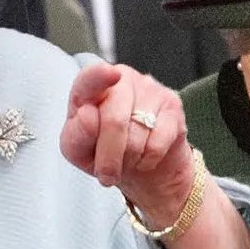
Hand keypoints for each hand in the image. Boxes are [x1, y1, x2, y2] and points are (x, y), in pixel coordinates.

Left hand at [60, 63, 193, 220]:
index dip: (99, 77)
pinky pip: (157, 142)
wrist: (140, 166)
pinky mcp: (173, 105)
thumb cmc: (103, 149)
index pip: (91, 78)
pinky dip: (147, 160)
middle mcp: (123, 81)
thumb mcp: (79, 149)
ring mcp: (151, 89)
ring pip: (137, 134)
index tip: (109, 74)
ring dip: (128, 160)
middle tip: (107, 175)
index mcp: (93, 87)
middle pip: (114, 120)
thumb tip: (87, 116)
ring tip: (126, 160)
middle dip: (108, 157)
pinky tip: (144, 157)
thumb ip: (76, 134)